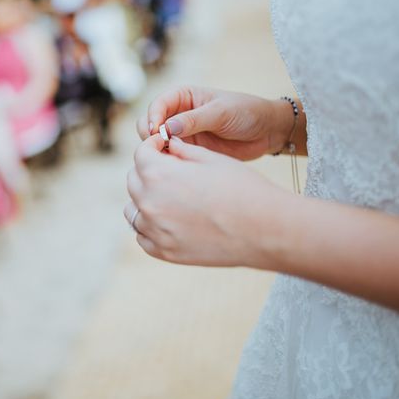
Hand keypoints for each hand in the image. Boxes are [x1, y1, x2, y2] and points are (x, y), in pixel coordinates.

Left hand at [124, 135, 287, 267]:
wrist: (265, 230)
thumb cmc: (243, 189)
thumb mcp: (212, 159)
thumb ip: (183, 151)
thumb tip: (168, 146)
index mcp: (159, 174)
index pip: (140, 154)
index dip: (152, 146)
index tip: (163, 146)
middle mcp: (150, 202)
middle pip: (133, 180)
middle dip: (147, 170)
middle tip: (167, 170)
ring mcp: (155, 230)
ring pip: (133, 210)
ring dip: (144, 198)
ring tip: (167, 196)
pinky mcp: (164, 252)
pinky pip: (142, 236)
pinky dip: (149, 226)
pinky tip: (167, 220)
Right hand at [136, 86, 293, 159]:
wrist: (266, 132)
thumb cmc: (246, 112)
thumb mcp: (221, 112)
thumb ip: (194, 120)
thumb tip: (167, 128)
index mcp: (182, 97)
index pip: (158, 105)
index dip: (153, 117)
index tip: (157, 131)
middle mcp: (177, 115)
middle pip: (149, 124)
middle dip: (151, 135)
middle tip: (162, 147)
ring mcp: (181, 134)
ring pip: (156, 143)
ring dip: (158, 150)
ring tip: (170, 157)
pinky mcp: (188, 151)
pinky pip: (170, 157)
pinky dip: (169, 162)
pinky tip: (177, 167)